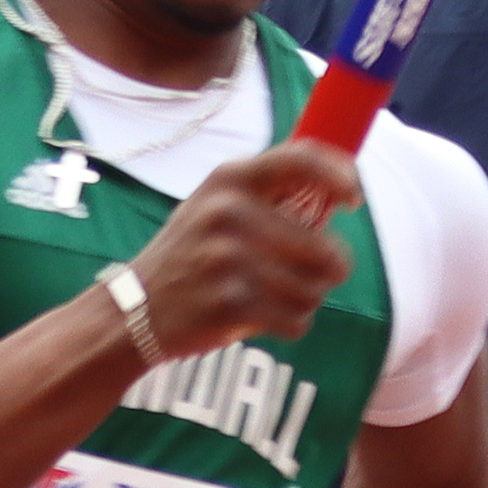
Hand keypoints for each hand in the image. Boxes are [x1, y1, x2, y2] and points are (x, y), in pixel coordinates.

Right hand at [125, 143, 357, 358]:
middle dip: (325, 270)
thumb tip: (340, 190)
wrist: (134, 312)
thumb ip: (270, 193)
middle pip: (326, 249)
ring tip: (269, 297)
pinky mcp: (232, 304)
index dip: (342, 177)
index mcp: (228, 180)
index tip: (353, 199)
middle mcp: (229, 213)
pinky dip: (287, 326)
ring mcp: (229, 259)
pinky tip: (257, 318)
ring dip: (303, 300)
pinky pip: (297, 320)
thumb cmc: (190, 255)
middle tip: (302, 275)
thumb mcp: (215, 207)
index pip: (303, 161)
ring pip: (315, 290)